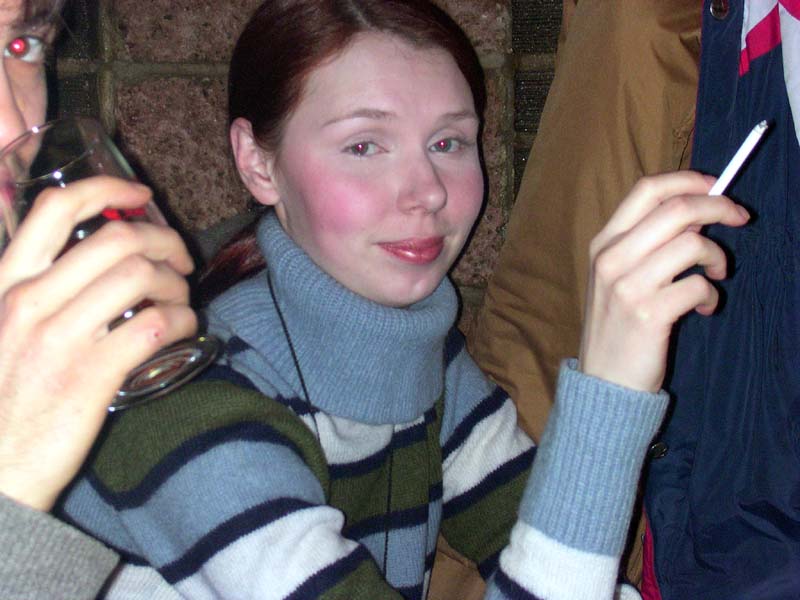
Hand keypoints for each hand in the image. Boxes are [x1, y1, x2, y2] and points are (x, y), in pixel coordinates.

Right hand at [0, 176, 196, 510]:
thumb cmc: (8, 395)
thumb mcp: (7, 329)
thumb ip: (41, 292)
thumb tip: (98, 263)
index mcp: (8, 283)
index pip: (56, 208)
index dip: (109, 188)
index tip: (142, 194)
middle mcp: (30, 301)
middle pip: (118, 239)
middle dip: (165, 240)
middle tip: (181, 259)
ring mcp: (60, 337)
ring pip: (142, 276)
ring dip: (178, 282)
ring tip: (182, 298)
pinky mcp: (92, 374)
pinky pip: (157, 325)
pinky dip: (183, 319)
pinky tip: (185, 328)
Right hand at [579, 171, 749, 391]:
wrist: (603, 379)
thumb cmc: (617, 325)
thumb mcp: (618, 277)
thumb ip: (646, 243)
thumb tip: (697, 215)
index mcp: (604, 243)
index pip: (647, 190)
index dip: (688, 180)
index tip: (715, 185)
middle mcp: (612, 259)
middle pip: (676, 208)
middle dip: (719, 206)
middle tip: (739, 217)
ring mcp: (627, 286)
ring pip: (692, 243)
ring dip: (718, 256)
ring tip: (718, 274)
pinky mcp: (648, 315)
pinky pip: (699, 286)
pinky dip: (712, 294)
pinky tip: (704, 308)